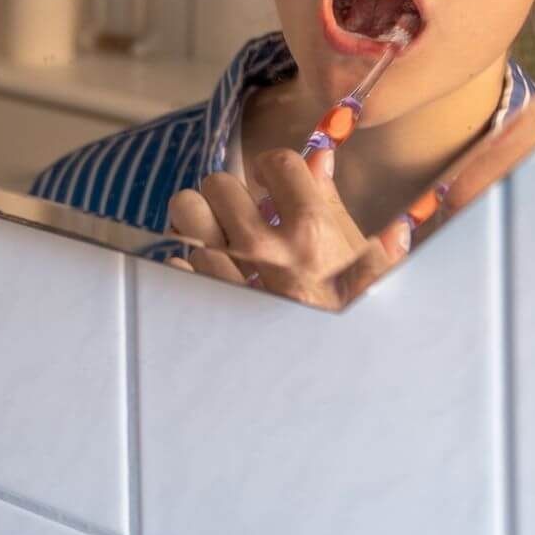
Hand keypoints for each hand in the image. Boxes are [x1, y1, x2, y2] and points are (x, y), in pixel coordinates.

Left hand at [164, 147, 410, 308]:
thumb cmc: (346, 317)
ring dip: (200, 220)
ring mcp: (228, 275)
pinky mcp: (201, 301)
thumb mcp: (359, 261)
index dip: (274, 167)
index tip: (272, 180)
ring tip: (217, 234)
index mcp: (312, 234)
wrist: (330, 378)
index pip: (279, 163)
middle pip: (219, 183)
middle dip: (230, 192)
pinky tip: (207, 270)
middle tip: (241, 210)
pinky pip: (175, 261)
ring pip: (187, 214)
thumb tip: (319, 156)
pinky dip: (185, 261)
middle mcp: (264, 249)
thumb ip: (334, 206)